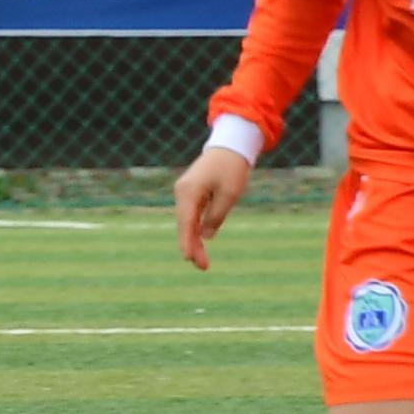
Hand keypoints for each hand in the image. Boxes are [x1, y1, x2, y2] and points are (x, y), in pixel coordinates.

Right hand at [174, 144, 250, 270]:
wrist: (229, 147)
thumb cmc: (232, 169)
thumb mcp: (230, 194)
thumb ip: (216, 216)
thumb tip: (206, 236)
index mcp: (189, 192)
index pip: (186, 223)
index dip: (187, 242)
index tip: (189, 259)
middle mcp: (182, 193)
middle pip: (184, 224)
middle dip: (192, 246)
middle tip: (203, 267)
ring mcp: (184, 192)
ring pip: (186, 221)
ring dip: (193, 240)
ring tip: (202, 259)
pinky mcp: (191, 192)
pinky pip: (190, 214)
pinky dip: (194, 229)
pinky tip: (200, 242)